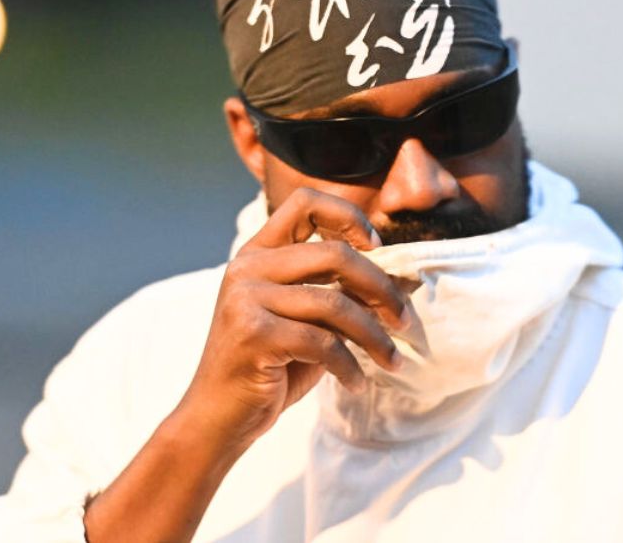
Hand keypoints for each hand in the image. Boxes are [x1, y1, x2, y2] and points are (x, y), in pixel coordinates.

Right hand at [176, 187, 409, 449]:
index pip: (305, 203)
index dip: (348, 217)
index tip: (377, 247)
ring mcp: (246, 298)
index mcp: (257, 253)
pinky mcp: (253, 334)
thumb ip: (339, 295)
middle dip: (381, 288)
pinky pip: (323, 343)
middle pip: (334, 254)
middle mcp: (247, 267)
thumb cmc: (268, 369)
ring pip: (335, 303)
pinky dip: (350, 367)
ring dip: (374, 337)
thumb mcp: (306, 323)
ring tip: (391, 361)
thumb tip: (402, 282)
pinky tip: (357, 384)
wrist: (218, 419)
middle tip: (404, 321)